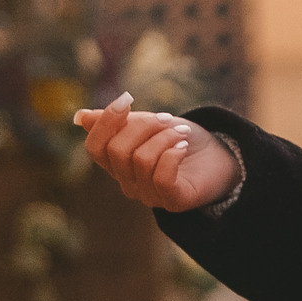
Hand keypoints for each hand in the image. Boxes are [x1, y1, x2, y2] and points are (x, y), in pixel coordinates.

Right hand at [72, 91, 239, 212]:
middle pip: (117, 151)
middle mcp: (128, 183)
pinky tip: (183, 146)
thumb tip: (80, 117)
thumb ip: (118, 122)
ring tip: (181, 132)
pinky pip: (161, 178)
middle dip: (142, 126)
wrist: (221, 156)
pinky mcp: (173, 201)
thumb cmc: (181, 139)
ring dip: (163, 138)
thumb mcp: (149, 124)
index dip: (106, 122)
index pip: (95, 148)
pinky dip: (172, 155)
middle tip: (166, 118)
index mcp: (118, 164)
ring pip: (141, 161)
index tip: (127, 99)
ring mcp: (150, 196)